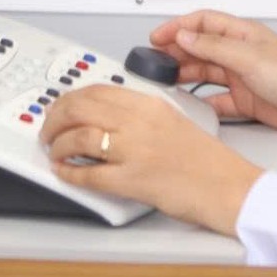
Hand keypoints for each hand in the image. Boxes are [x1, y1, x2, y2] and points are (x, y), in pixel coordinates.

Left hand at [39, 86, 262, 234]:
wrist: (228, 186)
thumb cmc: (205, 160)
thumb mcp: (173, 120)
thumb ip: (140, 115)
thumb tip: (106, 118)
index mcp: (149, 104)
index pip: (98, 90)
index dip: (70, 98)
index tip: (60, 106)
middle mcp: (140, 122)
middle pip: (80, 108)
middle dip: (55, 117)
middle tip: (48, 128)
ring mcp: (135, 150)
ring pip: (78, 137)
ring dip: (57, 145)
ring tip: (53, 150)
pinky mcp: (133, 179)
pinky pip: (88, 174)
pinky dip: (69, 173)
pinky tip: (64, 172)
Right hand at [147, 11, 276, 147]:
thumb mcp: (249, 58)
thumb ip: (214, 47)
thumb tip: (185, 36)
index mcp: (243, 34)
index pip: (203, 23)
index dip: (178, 27)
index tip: (158, 37)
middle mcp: (241, 53)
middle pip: (200, 47)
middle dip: (177, 52)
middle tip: (156, 61)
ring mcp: (242, 77)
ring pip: (205, 72)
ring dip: (186, 75)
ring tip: (167, 80)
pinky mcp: (246, 101)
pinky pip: (216, 99)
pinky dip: (202, 101)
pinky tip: (191, 104)